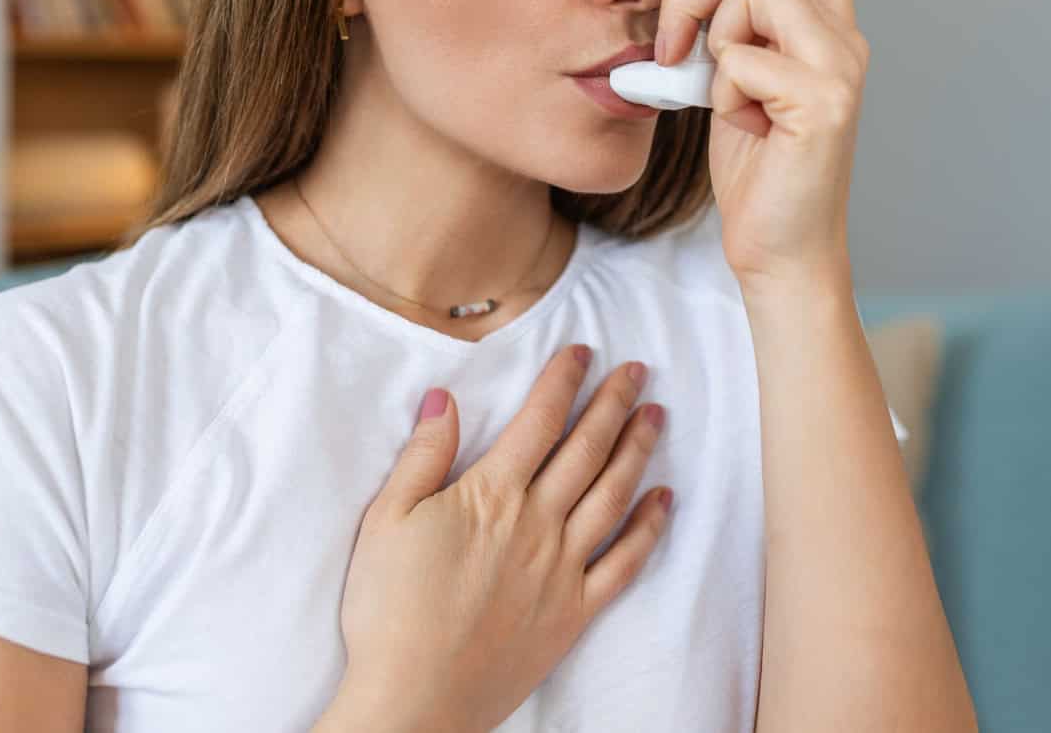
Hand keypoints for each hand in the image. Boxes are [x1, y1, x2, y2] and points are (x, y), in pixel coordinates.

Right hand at [329, 345, 672, 732]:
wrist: (414, 699)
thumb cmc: (390, 610)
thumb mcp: (386, 520)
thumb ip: (423, 455)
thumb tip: (445, 397)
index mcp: (492, 495)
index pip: (539, 421)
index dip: (564, 381)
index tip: (584, 351)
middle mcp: (537, 524)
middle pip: (586, 449)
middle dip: (614, 402)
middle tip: (638, 369)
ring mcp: (561, 569)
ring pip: (612, 496)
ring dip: (637, 450)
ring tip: (656, 415)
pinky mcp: (573, 612)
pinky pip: (624, 563)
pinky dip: (649, 528)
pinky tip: (664, 501)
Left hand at [656, 0, 868, 287]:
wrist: (779, 248)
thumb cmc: (756, 167)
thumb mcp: (735, 77)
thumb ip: (730, 25)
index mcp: (828, 25)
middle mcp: (844, 38)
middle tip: (674, 43)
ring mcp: (839, 68)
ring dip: (711, 43)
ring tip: (723, 95)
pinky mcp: (823, 102)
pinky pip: (741, 59)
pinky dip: (722, 92)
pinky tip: (743, 128)